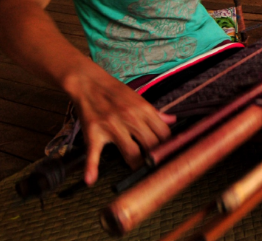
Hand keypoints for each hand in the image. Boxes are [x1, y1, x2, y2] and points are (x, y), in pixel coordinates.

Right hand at [64, 65, 175, 184]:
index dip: (168, 146)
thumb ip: (155, 112)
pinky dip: (91, 167)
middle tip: (155, 165)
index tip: (167, 154)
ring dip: (136, 165)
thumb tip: (172, 120)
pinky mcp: (94, 133)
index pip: (164, 133)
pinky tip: (91, 179)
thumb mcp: (139, 98)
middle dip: (155, 158)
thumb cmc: (115, 91)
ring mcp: (112, 127)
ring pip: (131, 153)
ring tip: (139, 170)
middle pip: (151, 145)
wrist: (89, 83)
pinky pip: (93, 153)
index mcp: (144, 110)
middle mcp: (130, 119)